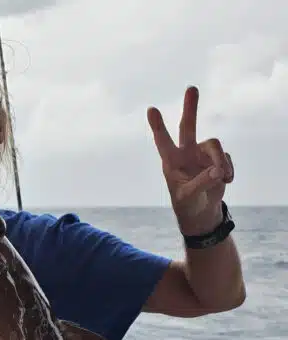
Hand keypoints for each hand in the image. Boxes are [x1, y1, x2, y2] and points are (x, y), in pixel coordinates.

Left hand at [147, 86, 233, 234]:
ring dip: (221, 162)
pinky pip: (226, 158)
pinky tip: (225, 182)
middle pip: (188, 126)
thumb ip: (201, 183)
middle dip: (191, 108)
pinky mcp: (217, 159)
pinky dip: (228, 171)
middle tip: (191, 88)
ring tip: (222, 178)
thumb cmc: (187, 204)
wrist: (201, 211)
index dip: (158, 126)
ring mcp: (202, 154)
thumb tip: (217, 171)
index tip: (151, 109)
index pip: (163, 142)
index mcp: (171, 162)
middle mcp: (186, 153)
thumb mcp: (189, 197)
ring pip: (215, 145)